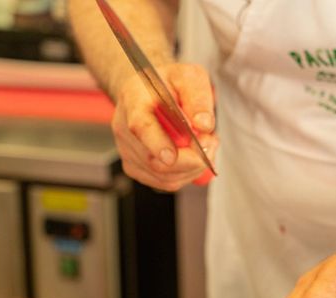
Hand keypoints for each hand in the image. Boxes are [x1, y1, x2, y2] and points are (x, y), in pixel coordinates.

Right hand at [112, 62, 217, 191]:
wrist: (146, 91)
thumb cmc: (168, 83)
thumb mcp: (189, 77)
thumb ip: (198, 97)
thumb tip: (203, 125)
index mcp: (133, 100)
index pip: (140, 127)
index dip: (156, 144)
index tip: (172, 155)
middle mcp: (123, 128)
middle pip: (154, 160)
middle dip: (191, 158)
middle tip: (212, 141)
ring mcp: (127, 151)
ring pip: (163, 176)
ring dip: (192, 167)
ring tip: (205, 144)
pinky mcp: (135, 167)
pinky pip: (164, 182)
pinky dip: (185, 174)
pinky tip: (192, 156)